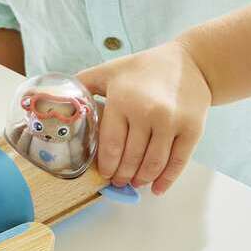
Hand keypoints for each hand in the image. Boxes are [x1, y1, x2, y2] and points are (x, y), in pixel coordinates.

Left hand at [77, 40, 211, 194]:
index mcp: (123, 100)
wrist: (191, 63)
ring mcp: (171, 122)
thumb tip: (59, 99)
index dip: (106, 165)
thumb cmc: (146, 68)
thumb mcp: (111, 70)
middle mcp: (147, 112)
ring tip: (135, 183)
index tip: (104, 173)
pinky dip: (166, 180)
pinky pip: (177, 162)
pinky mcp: (192, 130)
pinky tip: (156, 188)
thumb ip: (85, 83)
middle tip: (118, 181)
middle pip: (131, 158)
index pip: (110, 145)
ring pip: (152, 164)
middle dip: (122, 175)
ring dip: (141, 179)